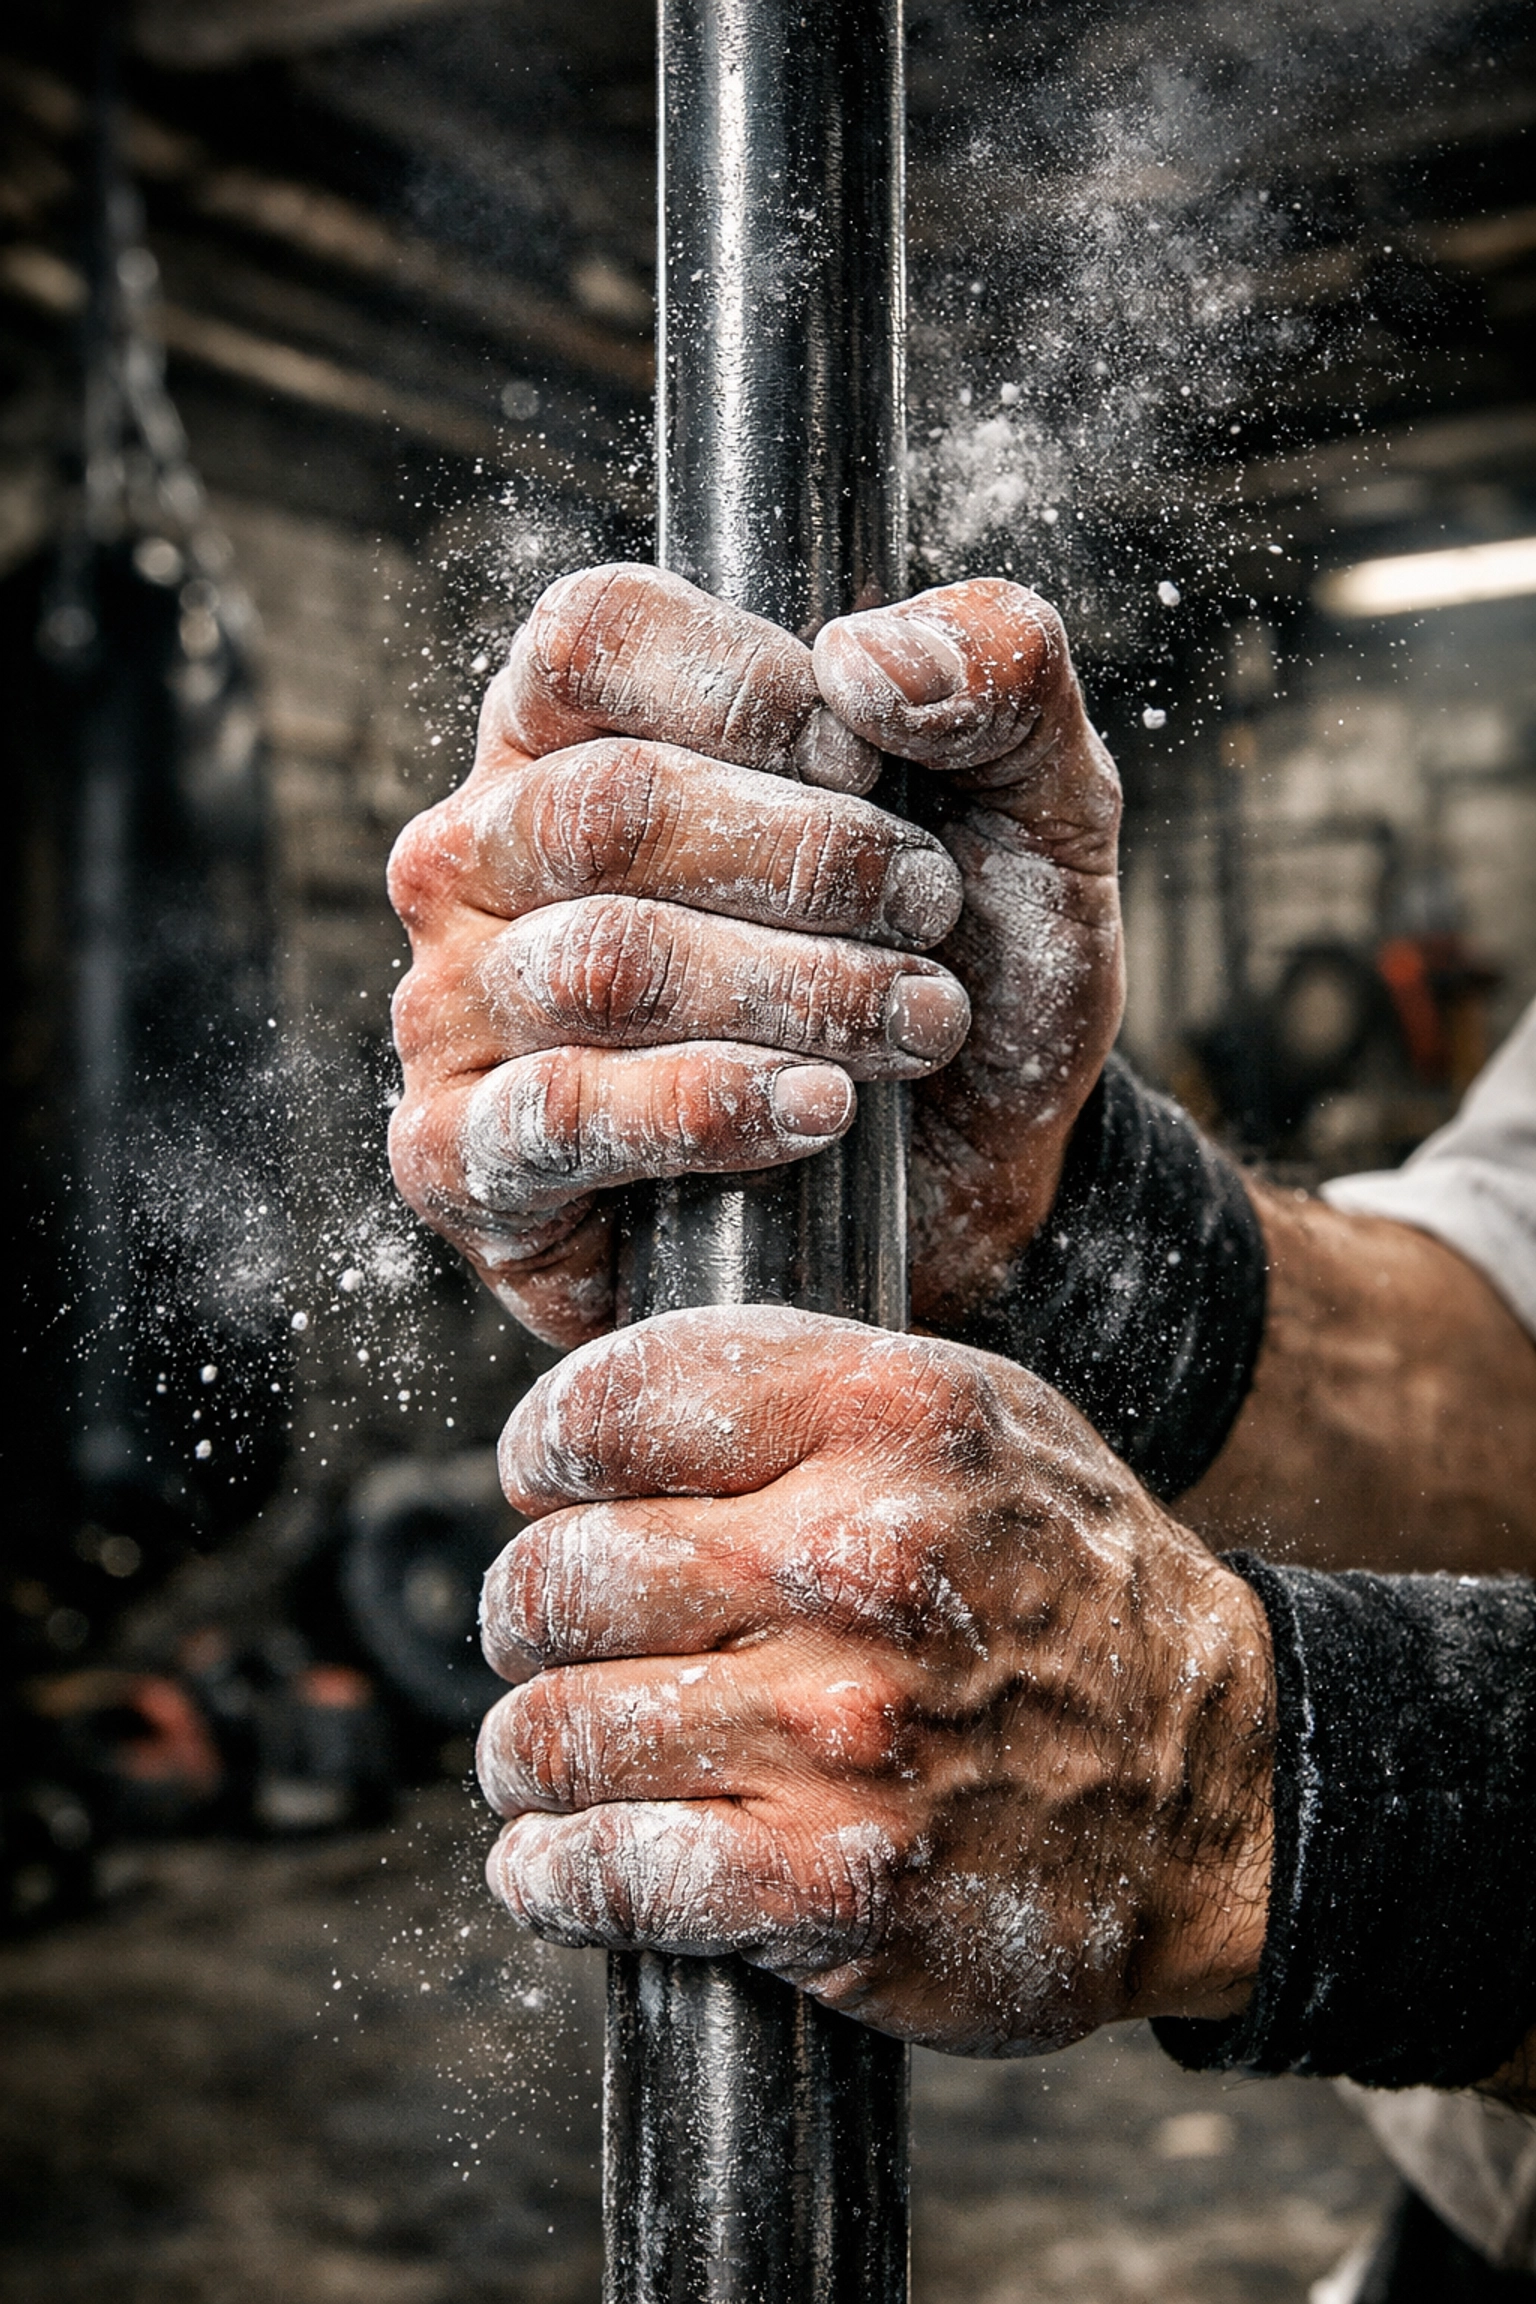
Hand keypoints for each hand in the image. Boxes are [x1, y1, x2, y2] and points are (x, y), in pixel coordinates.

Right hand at [388, 565, 1122, 1346]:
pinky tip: (818, 1112)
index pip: (591, 638)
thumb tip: (868, 652)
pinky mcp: (465, 1158)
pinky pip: (559, 1118)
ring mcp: (457, 1005)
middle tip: (931, 913)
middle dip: (811, 863)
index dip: (747, 691)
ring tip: (916, 1022)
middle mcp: (487, 851)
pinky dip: (710, 1110)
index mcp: (578, 726)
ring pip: (604, 966)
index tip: (869, 765)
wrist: (973, 1174)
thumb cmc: (971, 962)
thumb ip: (997, 669)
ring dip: (799, 993)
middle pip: (609, 808)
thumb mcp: (1038, 798)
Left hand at [475, 1308, 1273, 2055]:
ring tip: (559, 1748)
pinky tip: (567, 1858)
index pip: (606, 1407)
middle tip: (561, 1633)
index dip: (545, 1448)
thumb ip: (797, 1384)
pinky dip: (553, 1873)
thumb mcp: (973, 1418)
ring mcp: (840, 1733)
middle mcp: (858, 1565)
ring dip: (529, 1750)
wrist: (1216, 1790)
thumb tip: (598, 1411)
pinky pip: (600, 1873)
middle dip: (530, 1613)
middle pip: (555, 1577)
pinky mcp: (830, 1884)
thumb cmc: (1061, 1586)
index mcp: (887, 1421)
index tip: (549, 1485)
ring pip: (549, 1731)